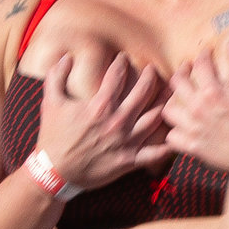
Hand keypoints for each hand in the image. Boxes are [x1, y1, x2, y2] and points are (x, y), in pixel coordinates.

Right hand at [37, 53, 170, 192]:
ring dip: (166, 102)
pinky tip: (177, 136)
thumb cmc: (53, 136)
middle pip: (143, 93)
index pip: (117, 76)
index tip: (124, 58)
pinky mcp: (130, 160)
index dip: (121, 63)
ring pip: (155, 118)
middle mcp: (118, 121)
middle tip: (153, 70)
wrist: (55, 171)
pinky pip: (155, 153)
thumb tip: (64, 57)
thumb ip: (56, 77)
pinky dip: (168, 146)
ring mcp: (126, 141)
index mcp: (100, 106)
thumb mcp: (50, 102)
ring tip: (172, 93)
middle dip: (151, 77)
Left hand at [163, 42, 228, 169]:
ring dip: (173, 100)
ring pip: (168, 110)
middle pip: (176, 83)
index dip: (203, 55)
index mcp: (213, 92)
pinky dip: (175, 129)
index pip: (199, 64)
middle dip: (181, 71)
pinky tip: (183, 124)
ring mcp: (192, 129)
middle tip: (187, 69)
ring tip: (181, 97)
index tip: (206, 54)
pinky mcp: (192, 147)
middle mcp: (198, 109)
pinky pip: (172, 136)